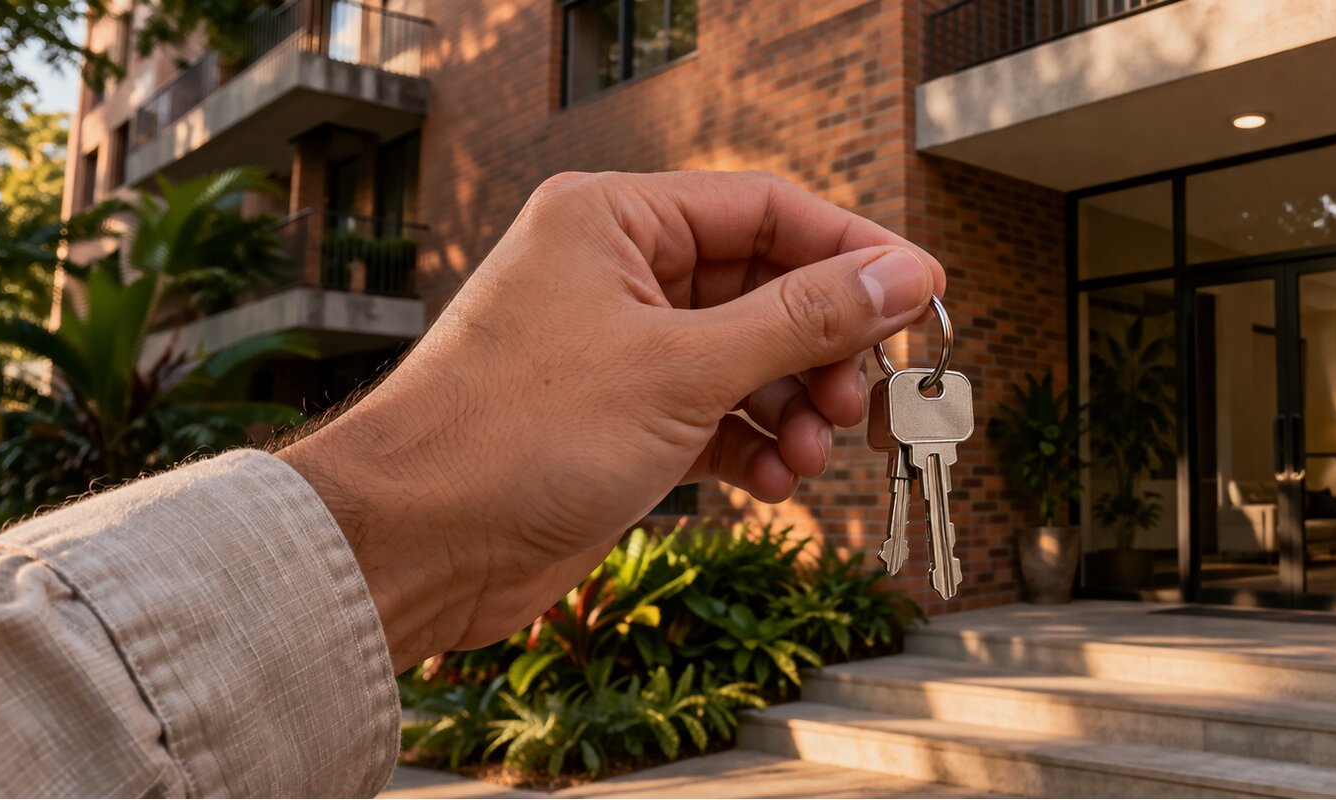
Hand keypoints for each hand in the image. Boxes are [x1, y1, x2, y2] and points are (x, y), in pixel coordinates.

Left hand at [275, 171, 945, 671]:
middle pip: (761, 287)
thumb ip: (803, 319)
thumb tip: (902, 277)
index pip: (765, 210)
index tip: (922, 296)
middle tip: (867, 395)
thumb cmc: (515, 436)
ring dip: (792, 406)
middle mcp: (613, 273)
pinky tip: (775, 481)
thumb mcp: (683, 369)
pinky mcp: (614, 419)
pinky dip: (752, 445)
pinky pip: (711, 413)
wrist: (413, 546)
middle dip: (821, 347)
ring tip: (816, 452)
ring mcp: (614, 348)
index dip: (852, 253)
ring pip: (742, 357)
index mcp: (613, 220)